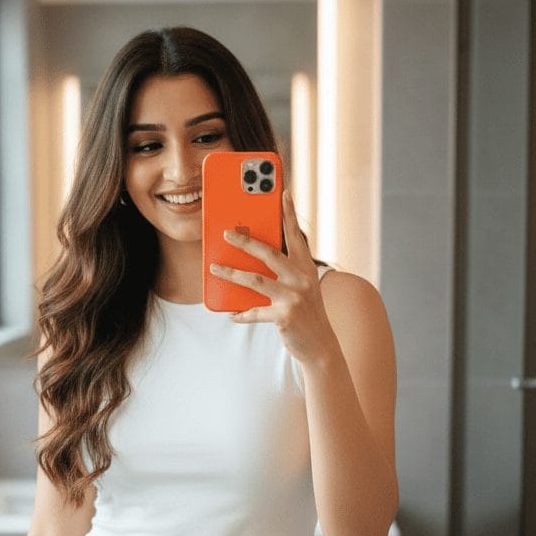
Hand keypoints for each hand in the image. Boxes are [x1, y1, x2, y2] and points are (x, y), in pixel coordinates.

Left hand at [209, 190, 337, 365]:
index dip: (289, 213)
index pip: (295, 235)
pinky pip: (255, 312)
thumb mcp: (298, 286)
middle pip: (270, 253)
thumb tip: (247, 258)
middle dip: (245, 242)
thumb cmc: (304, 310)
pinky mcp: (285, 316)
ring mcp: (295, 297)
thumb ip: (281, 271)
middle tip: (226, 232)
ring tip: (214, 269)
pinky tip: (229, 314)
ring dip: (232, 274)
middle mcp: (303, 278)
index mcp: (306, 266)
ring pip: (256, 281)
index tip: (282, 191)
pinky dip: (240, 313)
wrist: (320, 344)